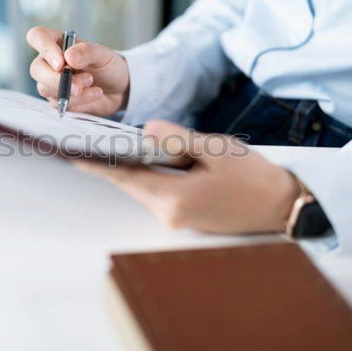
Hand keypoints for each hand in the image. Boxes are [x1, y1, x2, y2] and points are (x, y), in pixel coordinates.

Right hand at [26, 26, 129, 115]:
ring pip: (45, 88)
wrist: (119, 88)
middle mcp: (49, 62)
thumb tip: (68, 57)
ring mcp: (51, 82)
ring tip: (92, 83)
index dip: (45, 48)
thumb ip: (87, 52)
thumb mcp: (103, 54)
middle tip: (82, 81)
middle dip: (57, 78)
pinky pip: (59, 103)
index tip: (61, 62)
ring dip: (70, 89)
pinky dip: (79, 100)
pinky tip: (95, 93)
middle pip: (36, 69)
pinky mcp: (58, 100)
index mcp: (57, 43)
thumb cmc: (108, 66)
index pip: (37, 36)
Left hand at [75, 120, 299, 233]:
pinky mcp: (184, 218)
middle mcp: (170, 214)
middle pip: (130, 184)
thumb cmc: (253, 177)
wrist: (282, 205)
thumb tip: (147, 130)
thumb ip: (178, 139)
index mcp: (175, 198)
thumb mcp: (216, 149)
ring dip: (129, 169)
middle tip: (84, 141)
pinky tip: (144, 159)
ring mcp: (177, 219)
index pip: (125, 177)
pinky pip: (157, 193)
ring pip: (143, 188)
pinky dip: (147, 176)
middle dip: (109, 163)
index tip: (70, 152)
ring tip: (108, 145)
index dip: (96, 163)